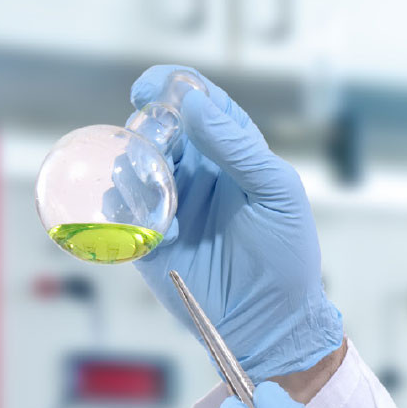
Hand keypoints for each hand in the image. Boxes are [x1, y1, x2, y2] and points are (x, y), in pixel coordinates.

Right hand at [130, 65, 342, 383]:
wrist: (269, 319)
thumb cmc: (286, 255)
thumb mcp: (276, 193)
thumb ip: (238, 147)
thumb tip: (193, 104)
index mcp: (231, 153)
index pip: (199, 104)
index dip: (172, 87)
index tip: (149, 88)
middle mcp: (197, 174)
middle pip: (157, 130)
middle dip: (148, 132)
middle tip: (154, 151)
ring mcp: (170, 206)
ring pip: (133, 167)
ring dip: (133, 171)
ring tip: (154, 195)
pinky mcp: (149, 240)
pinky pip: (121, 213)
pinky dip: (124, 209)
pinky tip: (153, 227)